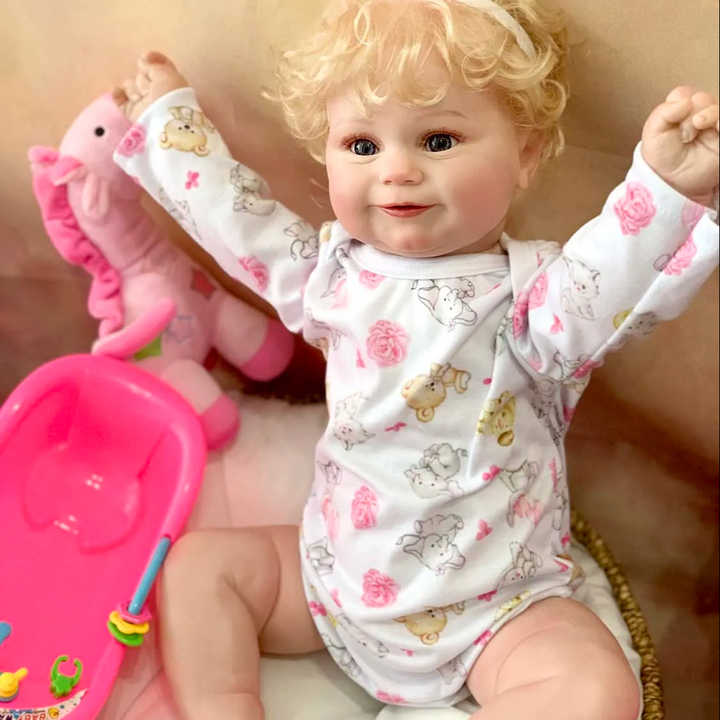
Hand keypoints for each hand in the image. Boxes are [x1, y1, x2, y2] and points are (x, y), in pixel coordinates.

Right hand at [112, 51, 187, 121]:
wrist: (163, 122)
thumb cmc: (170, 95)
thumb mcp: (166, 73)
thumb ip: (153, 64)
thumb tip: (142, 60)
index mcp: (170, 83)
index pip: (159, 66)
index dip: (153, 59)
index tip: (145, 57)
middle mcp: (157, 93)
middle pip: (142, 76)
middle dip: (143, 80)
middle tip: (150, 91)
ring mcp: (144, 103)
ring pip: (130, 85)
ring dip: (134, 89)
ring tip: (141, 99)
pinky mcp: (133, 113)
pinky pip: (120, 99)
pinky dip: (118, 95)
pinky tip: (119, 93)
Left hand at [641, 86, 718, 206]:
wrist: (672, 182)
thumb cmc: (662, 158)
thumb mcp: (653, 134)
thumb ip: (663, 113)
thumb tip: (683, 101)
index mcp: (680, 112)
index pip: (684, 95)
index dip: (679, 103)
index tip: (671, 119)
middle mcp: (699, 115)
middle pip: (702, 99)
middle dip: (691, 113)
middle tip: (683, 133)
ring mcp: (713, 126)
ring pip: (716, 109)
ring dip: (708, 113)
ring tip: (698, 124)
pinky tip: (717, 125)